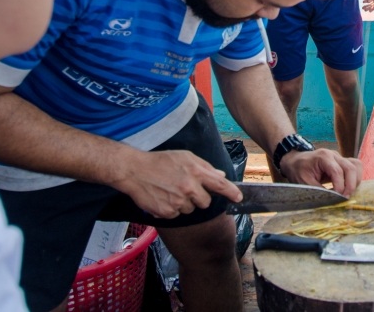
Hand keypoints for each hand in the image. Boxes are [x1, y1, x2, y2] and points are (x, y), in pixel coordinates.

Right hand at [114, 149, 241, 218]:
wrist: (134, 170)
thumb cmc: (160, 161)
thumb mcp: (185, 157)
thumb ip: (204, 167)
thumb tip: (220, 175)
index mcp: (196, 172)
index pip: (220, 184)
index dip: (232, 192)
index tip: (238, 198)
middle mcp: (189, 188)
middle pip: (206, 203)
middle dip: (199, 198)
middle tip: (186, 188)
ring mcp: (178, 202)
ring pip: (190, 210)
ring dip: (184, 203)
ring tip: (171, 190)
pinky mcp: (167, 212)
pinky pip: (176, 215)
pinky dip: (171, 209)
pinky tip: (163, 197)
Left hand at [279, 149, 362, 197]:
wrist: (296, 161)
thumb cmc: (298, 170)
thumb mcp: (304, 182)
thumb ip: (319, 190)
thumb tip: (333, 199)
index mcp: (323, 157)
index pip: (337, 171)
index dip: (340, 186)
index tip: (338, 198)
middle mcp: (334, 155)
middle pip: (350, 167)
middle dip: (351, 185)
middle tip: (345, 198)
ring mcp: (340, 157)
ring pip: (356, 166)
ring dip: (356, 180)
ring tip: (348, 192)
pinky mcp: (342, 162)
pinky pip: (355, 166)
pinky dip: (356, 177)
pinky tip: (349, 186)